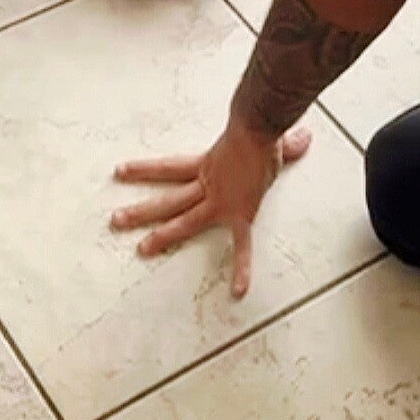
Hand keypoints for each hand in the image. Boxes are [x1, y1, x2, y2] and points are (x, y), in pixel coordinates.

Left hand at [111, 115, 311, 296]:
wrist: (257, 129)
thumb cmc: (258, 130)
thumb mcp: (263, 141)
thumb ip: (283, 145)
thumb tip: (304, 137)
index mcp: (207, 167)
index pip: (168, 168)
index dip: (144, 170)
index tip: (121, 172)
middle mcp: (207, 186)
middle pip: (168, 200)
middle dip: (140, 210)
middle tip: (115, 220)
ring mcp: (219, 202)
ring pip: (184, 220)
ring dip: (161, 234)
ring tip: (140, 249)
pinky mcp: (238, 214)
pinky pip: (241, 245)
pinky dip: (242, 267)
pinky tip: (238, 290)